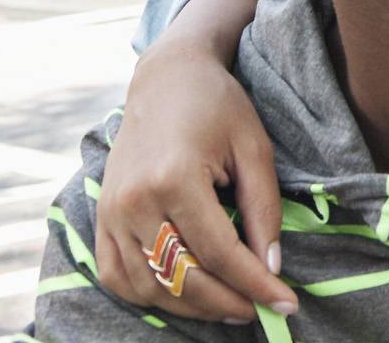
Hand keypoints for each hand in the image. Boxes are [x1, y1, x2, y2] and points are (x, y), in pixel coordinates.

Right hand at [96, 40, 296, 321]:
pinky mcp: (101, 218)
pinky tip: (185, 293)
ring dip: (191, 306)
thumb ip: (263, 210)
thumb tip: (270, 268)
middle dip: (227, 302)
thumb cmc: (219, 107)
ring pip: (149, 285)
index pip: (219, 252)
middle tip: (261, 310)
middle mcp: (134, 200)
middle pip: (182, 276)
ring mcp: (110, 212)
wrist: (167, 79)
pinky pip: (117, 276)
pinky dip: (151, 295)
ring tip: (231, 306)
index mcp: (174, 177)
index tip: (287, 305)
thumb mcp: (255, 149)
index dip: (255, 285)